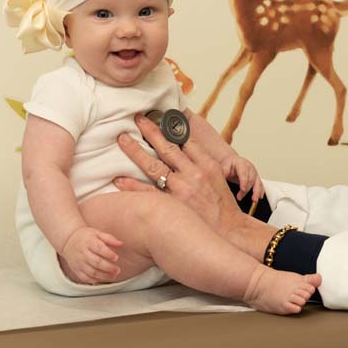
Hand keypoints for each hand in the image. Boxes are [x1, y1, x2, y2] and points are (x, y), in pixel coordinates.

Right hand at [61, 227, 121, 284]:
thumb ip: (109, 239)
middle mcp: (83, 253)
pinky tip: (103, 278)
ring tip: (114, 275)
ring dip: (104, 276)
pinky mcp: (76, 270)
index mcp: (89, 242)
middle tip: (117, 270)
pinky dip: (95, 280)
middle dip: (108, 267)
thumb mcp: (97, 233)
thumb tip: (121, 244)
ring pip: (92, 272)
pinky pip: (85, 278)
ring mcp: (79, 263)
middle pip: (96, 262)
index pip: (99, 249)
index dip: (108, 254)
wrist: (68, 241)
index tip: (116, 257)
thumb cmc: (85, 237)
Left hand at [114, 115, 242, 234]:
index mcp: (207, 164)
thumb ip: (203, 163)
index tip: (159, 117)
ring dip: (135, 151)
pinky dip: (131, 185)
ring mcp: (180, 189)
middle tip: (138, 119)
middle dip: (151, 131)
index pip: (186, 140)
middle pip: (167, 148)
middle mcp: (193, 174)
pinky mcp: (170, 206)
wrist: (228, 230)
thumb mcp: (220, 178)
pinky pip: (146, 193)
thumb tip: (187, 149)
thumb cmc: (223, 206)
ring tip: (122, 139)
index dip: (171, 127)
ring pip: (153, 166)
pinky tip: (118, 179)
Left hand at [220, 153, 264, 201]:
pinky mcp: (256, 177)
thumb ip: (223, 173)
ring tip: (254, 200)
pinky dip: (260, 191)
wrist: (232, 161)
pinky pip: (260, 184)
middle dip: (246, 189)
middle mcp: (249, 167)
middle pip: (250, 179)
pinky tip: (260, 196)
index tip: (243, 189)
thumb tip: (219, 180)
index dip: (244, 181)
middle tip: (239, 197)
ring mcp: (254, 172)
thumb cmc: (228, 164)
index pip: (244, 172)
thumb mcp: (223, 167)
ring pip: (257, 182)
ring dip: (256, 191)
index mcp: (241, 163)